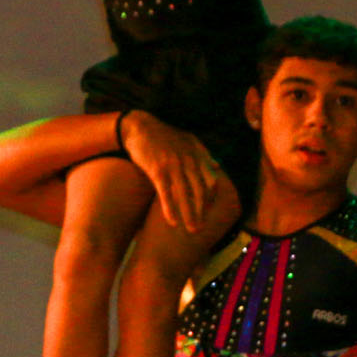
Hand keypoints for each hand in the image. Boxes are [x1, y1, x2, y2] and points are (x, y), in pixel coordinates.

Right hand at [119, 110, 220, 230]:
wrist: (138, 126)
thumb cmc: (163, 135)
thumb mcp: (188, 139)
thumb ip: (204, 153)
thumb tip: (218, 166)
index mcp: (196, 155)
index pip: (211, 181)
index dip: (211, 198)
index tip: (207, 211)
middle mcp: (188, 161)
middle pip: (200, 191)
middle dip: (203, 211)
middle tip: (201, 228)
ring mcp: (173, 165)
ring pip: (185, 195)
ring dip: (189, 215)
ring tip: (192, 229)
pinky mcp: (157, 170)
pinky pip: (166, 193)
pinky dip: (170, 208)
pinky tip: (172, 221)